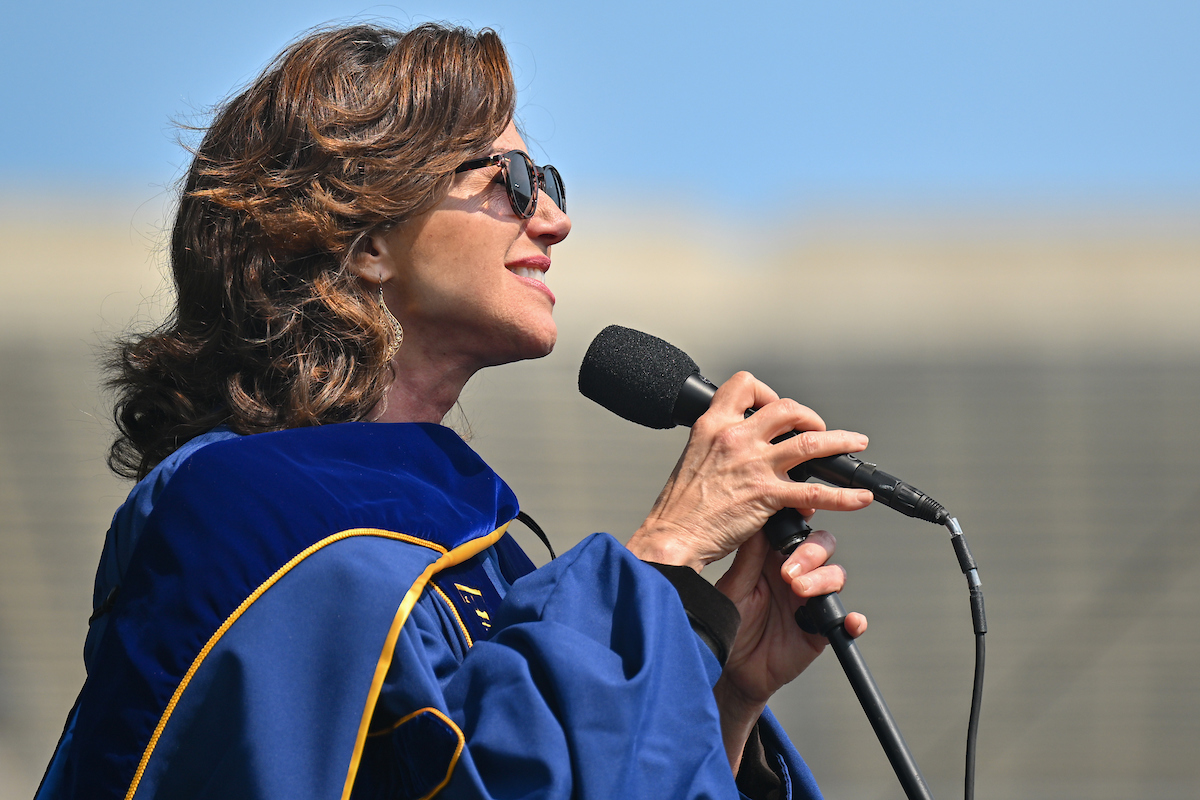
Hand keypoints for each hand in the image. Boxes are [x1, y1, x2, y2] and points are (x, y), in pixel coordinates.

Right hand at [626, 372, 871, 570]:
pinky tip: (859, 498)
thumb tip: (751, 453)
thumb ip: (722, 446)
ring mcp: (753, 465)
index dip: (766, 392)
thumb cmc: (680, 506)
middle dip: (810, 416)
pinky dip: (844, 496)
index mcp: (713, 425)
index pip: (744, 386)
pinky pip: (815, 492)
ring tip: (855, 444)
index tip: (774, 407)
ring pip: (810, 442)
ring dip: (839, 442)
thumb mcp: (694, 457)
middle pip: (786, 409)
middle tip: (817, 428)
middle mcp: (735, 438)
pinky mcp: (766, 495)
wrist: (672, 535)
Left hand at [711, 529, 867, 770]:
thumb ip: (749, 558)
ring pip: (836, 575)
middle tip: (788, 572)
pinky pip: (846, 620)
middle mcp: (796, 574)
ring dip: (824, 579)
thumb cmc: (729, 625)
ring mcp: (811, 600)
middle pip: (822, 546)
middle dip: (812, 553)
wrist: (733, 671)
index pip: (795, 530)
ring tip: (800, 591)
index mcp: (772, 558)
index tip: (801, 514)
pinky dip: (854, 619)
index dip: (803, 518)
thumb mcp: (733, 589)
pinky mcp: (821, 628)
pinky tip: (850, 621)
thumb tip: (757, 522)